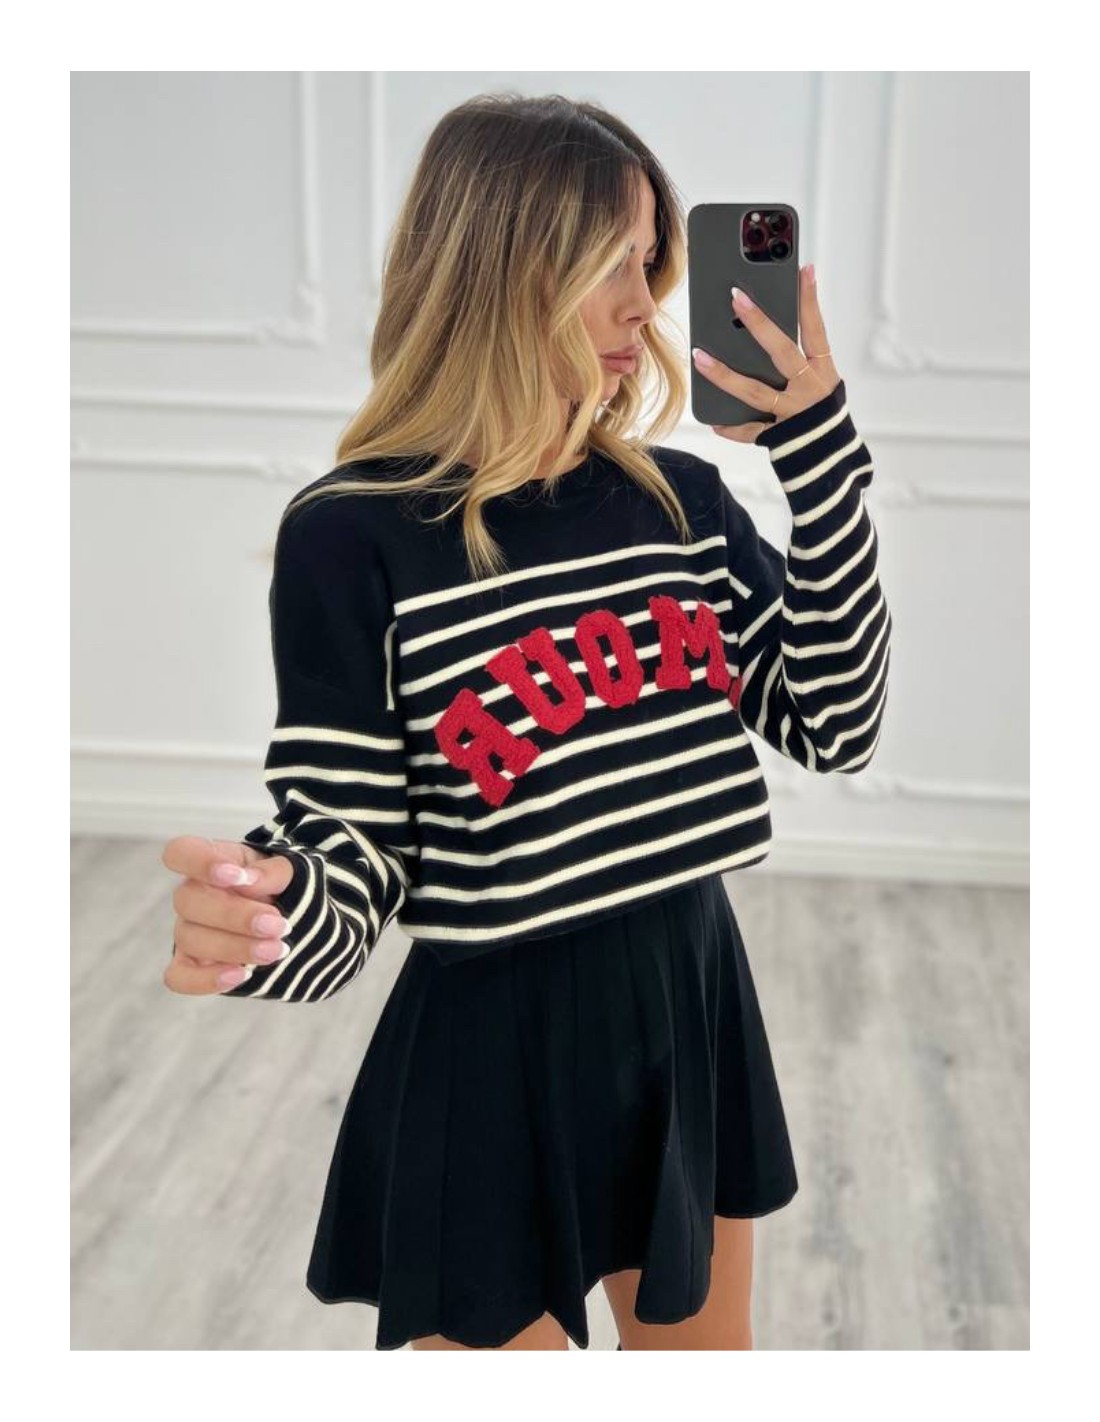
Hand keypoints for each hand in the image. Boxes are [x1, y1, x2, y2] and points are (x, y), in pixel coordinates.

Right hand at [161, 836, 295, 994]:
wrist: (294, 921)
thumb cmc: (283, 890)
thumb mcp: (288, 871)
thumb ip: (272, 871)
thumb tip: (250, 881)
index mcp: (212, 861)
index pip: (180, 852)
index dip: (200, 862)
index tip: (236, 876)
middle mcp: (193, 895)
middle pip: (187, 900)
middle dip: (235, 915)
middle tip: (277, 925)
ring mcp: (188, 931)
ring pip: (190, 939)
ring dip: (236, 947)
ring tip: (276, 950)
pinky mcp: (191, 966)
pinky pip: (179, 977)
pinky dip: (206, 979)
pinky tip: (242, 975)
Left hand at [692, 264, 840, 442]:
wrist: (834, 461)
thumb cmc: (822, 414)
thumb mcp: (820, 383)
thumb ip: (799, 362)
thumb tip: (757, 331)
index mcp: (824, 372)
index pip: (815, 330)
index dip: (810, 300)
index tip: (803, 269)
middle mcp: (810, 390)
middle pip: (782, 351)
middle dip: (759, 323)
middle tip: (735, 297)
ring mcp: (793, 415)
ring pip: (755, 391)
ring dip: (725, 374)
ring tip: (700, 356)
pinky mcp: (780, 438)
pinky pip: (751, 431)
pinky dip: (733, 428)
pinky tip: (715, 421)